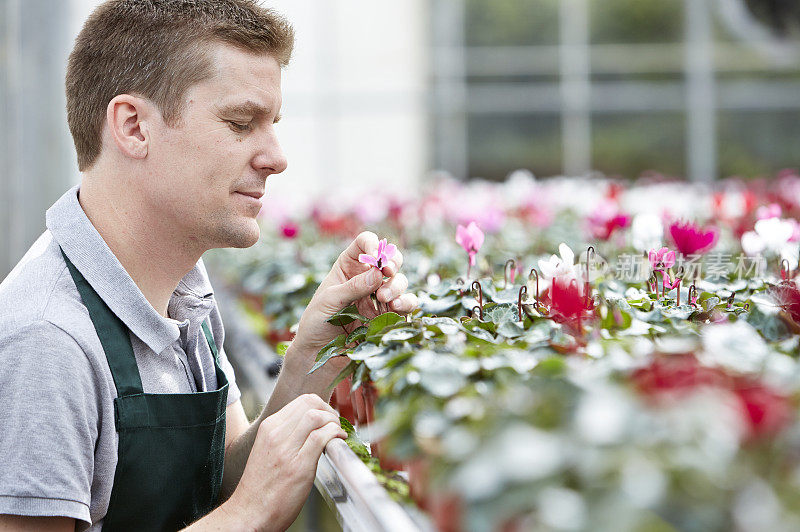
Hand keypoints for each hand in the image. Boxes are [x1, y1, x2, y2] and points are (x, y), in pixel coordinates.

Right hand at [225, 394, 345, 530]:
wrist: (250, 512)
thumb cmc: (261, 485)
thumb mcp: (268, 450)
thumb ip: (286, 434)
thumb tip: (311, 425)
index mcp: (269, 428)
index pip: (301, 401)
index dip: (321, 406)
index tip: (328, 418)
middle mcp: (276, 434)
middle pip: (310, 403)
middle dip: (329, 410)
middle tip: (335, 424)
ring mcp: (287, 449)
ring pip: (316, 416)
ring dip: (333, 422)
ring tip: (337, 433)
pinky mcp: (299, 466)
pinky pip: (321, 437)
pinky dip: (335, 434)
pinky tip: (338, 441)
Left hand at [290, 231, 417, 387]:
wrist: (318, 355)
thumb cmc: (316, 323)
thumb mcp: (328, 301)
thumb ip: (352, 287)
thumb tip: (378, 273)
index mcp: (348, 268)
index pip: (365, 244)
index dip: (372, 244)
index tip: (375, 256)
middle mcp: (367, 279)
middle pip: (390, 259)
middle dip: (392, 263)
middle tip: (387, 272)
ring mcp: (380, 297)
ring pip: (400, 281)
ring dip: (397, 285)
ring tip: (385, 297)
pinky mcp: (388, 316)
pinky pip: (406, 305)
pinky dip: (407, 303)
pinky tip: (397, 307)